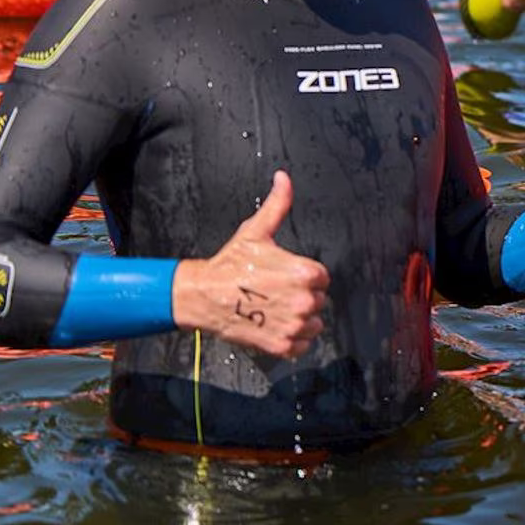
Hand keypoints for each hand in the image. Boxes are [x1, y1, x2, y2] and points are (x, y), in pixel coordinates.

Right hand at [172, 171, 329, 358]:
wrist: (202, 296)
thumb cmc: (229, 264)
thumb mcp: (256, 231)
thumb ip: (278, 204)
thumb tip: (284, 178)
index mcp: (304, 273)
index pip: (322, 277)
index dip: (305, 276)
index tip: (286, 276)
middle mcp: (303, 300)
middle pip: (318, 300)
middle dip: (301, 296)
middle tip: (276, 292)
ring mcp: (293, 325)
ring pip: (314, 324)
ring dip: (299, 319)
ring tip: (274, 309)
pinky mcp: (282, 345)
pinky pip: (303, 345)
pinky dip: (292, 339)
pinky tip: (274, 325)